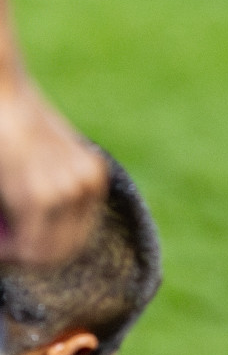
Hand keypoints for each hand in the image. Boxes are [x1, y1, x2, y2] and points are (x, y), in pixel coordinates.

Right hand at [0, 72, 106, 264]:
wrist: (3, 96)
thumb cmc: (14, 126)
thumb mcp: (42, 158)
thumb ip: (45, 190)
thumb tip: (31, 235)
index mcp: (92, 176)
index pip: (78, 233)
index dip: (47, 249)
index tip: (20, 248)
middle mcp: (87, 185)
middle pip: (66, 249)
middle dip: (33, 258)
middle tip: (8, 250)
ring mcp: (68, 192)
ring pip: (46, 254)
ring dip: (19, 258)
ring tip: (3, 246)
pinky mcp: (40, 198)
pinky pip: (27, 247)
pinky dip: (9, 253)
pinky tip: (0, 245)